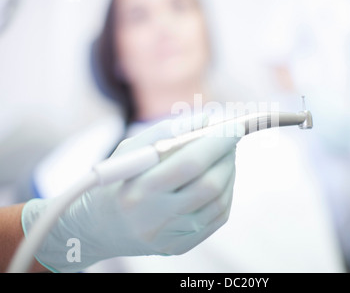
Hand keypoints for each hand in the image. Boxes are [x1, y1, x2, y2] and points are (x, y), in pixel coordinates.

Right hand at [22, 115, 241, 271]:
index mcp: (139, 190)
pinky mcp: (182, 246)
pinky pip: (218, 216)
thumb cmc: (117, 181)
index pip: (190, 163)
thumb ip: (168, 131)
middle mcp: (156, 218)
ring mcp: (171, 237)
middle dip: (227, 156)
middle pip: (210, 185)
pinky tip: (218, 178)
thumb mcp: (131, 150)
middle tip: (230, 138)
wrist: (100, 228)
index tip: (233, 125)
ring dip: (229, 171)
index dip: (217, 142)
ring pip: (219, 201)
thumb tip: (207, 120)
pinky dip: (226, 191)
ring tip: (222, 156)